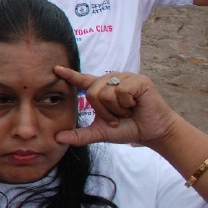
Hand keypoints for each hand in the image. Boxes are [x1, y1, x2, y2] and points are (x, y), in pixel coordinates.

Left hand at [53, 68, 178, 146]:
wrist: (152, 132)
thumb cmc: (128, 128)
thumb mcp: (101, 132)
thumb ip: (80, 135)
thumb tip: (57, 138)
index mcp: (101, 89)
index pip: (82, 80)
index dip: (69, 75)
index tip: (55, 68)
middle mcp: (111, 80)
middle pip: (92, 93)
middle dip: (104, 112)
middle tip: (117, 117)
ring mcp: (125, 77)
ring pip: (106, 93)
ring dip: (116, 109)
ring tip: (128, 111)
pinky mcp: (138, 80)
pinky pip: (121, 91)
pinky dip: (127, 104)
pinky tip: (136, 105)